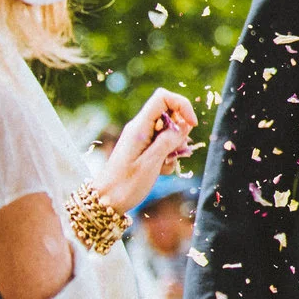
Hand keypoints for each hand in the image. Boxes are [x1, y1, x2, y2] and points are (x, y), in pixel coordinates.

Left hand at [95, 88, 197, 211]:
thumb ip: (168, 141)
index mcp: (139, 126)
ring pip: (169, 131)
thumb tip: (184, 125)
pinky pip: (163, 145)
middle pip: (170, 114)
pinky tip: (160, 170)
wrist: (106, 201)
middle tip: (177, 152)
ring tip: (165, 165)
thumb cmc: (125, 184)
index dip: (182, 105)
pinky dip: (168, 156)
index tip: (192, 125)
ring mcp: (142, 138)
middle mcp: (140, 128)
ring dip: (175, 147)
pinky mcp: (143, 149)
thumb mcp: (151, 163)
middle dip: (181, 132)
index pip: (163, 98)